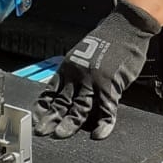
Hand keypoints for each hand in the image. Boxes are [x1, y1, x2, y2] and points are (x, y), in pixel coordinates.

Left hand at [33, 0, 160, 139]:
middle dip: (51, 118)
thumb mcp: (82, 53)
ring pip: (79, 108)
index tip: (37, 118)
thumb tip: (69, 89)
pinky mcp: (111, 86)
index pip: (51, 91)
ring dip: (70, 124)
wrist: (124, 27)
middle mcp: (78, 75)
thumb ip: (76, 71)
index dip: (43, 107)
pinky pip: (106, 109)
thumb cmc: (106, 39)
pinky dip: (103, 124)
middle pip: (62, 101)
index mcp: (69, 67)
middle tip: (42, 131)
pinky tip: (98, 134)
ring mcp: (94, 81)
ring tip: (61, 135)